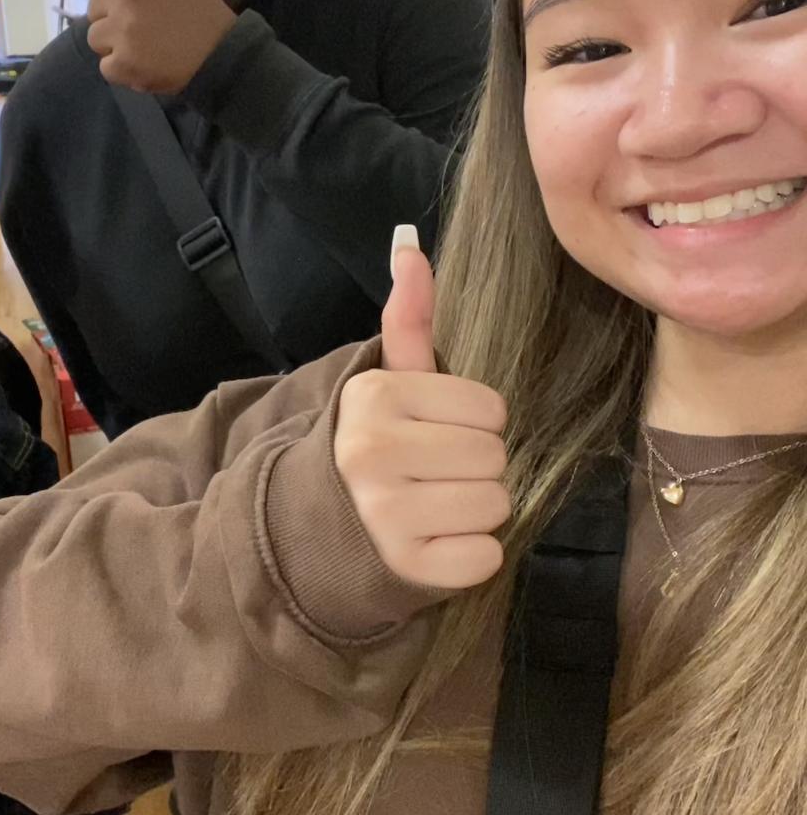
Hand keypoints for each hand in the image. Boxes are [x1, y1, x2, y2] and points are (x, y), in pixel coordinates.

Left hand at [87, 0, 236, 92]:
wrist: (222, 52)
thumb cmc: (200, 6)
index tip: (145, 3)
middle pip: (95, 10)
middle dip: (116, 20)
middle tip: (149, 28)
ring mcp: (122, 31)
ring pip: (97, 39)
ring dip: (117, 47)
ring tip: (148, 47)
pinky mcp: (124, 63)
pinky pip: (107, 68)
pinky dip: (124, 72)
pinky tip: (147, 65)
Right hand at [334, 226, 509, 589]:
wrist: (317, 531)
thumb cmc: (373, 449)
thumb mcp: (387, 384)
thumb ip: (408, 319)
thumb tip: (410, 246)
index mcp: (377, 399)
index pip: (490, 409)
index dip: (471, 424)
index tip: (432, 437)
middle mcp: (375, 452)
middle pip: (496, 457)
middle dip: (475, 468)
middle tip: (433, 477)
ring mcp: (388, 515)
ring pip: (497, 505)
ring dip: (475, 511)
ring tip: (433, 509)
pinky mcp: (407, 568)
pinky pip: (485, 556)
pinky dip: (469, 556)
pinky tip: (433, 545)